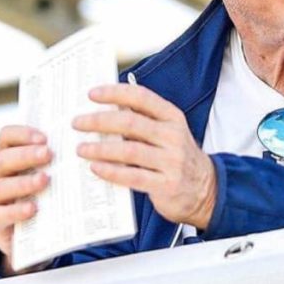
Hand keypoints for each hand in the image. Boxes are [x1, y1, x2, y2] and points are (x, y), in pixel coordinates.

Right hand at [0, 126, 50, 274]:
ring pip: (0, 187)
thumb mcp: (40, 179)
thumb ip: (48, 163)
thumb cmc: (36, 201)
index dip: (22, 134)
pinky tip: (32, 209)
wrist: (26, 241)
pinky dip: (15, 211)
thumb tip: (78, 145)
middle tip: (48, 154)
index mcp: (2, 160)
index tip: (45, 138)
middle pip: (2, 159)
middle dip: (26, 155)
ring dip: (23, 182)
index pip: (5, 138)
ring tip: (44, 180)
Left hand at [74, 84, 216, 228]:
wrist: (206, 190)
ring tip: (81, 148)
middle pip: (131, 123)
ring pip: (129, 150)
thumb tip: (103, 109)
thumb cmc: (175, 157)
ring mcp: (171, 161)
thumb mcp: (166, 132)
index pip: (141, 97)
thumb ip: (141, 120)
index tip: (91, 94)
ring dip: (100, 148)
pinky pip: (133, 176)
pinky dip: (111, 171)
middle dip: (99, 121)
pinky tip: (95, 168)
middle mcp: (173, 136)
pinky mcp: (166, 185)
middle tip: (77, 123)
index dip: (115, 93)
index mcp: (172, 117)